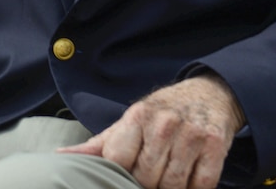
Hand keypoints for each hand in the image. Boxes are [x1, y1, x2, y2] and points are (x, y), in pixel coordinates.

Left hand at [59, 74, 244, 188]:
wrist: (208, 95)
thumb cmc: (160, 114)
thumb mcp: (128, 122)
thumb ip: (98, 145)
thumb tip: (60, 156)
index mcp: (136, 116)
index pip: (117, 160)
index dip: (118, 175)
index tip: (124, 176)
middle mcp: (163, 124)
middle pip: (145, 177)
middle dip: (145, 185)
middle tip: (148, 179)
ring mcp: (191, 135)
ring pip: (173, 185)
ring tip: (166, 181)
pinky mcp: (215, 147)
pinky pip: (201, 186)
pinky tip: (188, 182)